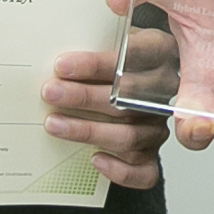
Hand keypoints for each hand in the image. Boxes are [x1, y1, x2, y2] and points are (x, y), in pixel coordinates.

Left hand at [40, 46, 175, 188]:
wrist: (127, 91)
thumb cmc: (113, 67)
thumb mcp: (109, 42)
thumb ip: (94, 42)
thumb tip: (55, 47)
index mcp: (159, 53)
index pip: (133, 55)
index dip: (96, 63)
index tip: (62, 65)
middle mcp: (163, 92)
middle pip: (128, 97)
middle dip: (84, 96)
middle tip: (50, 93)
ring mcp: (158, 127)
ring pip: (129, 135)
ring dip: (87, 130)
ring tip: (54, 124)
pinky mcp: (152, 156)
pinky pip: (143, 172)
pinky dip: (118, 169)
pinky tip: (95, 159)